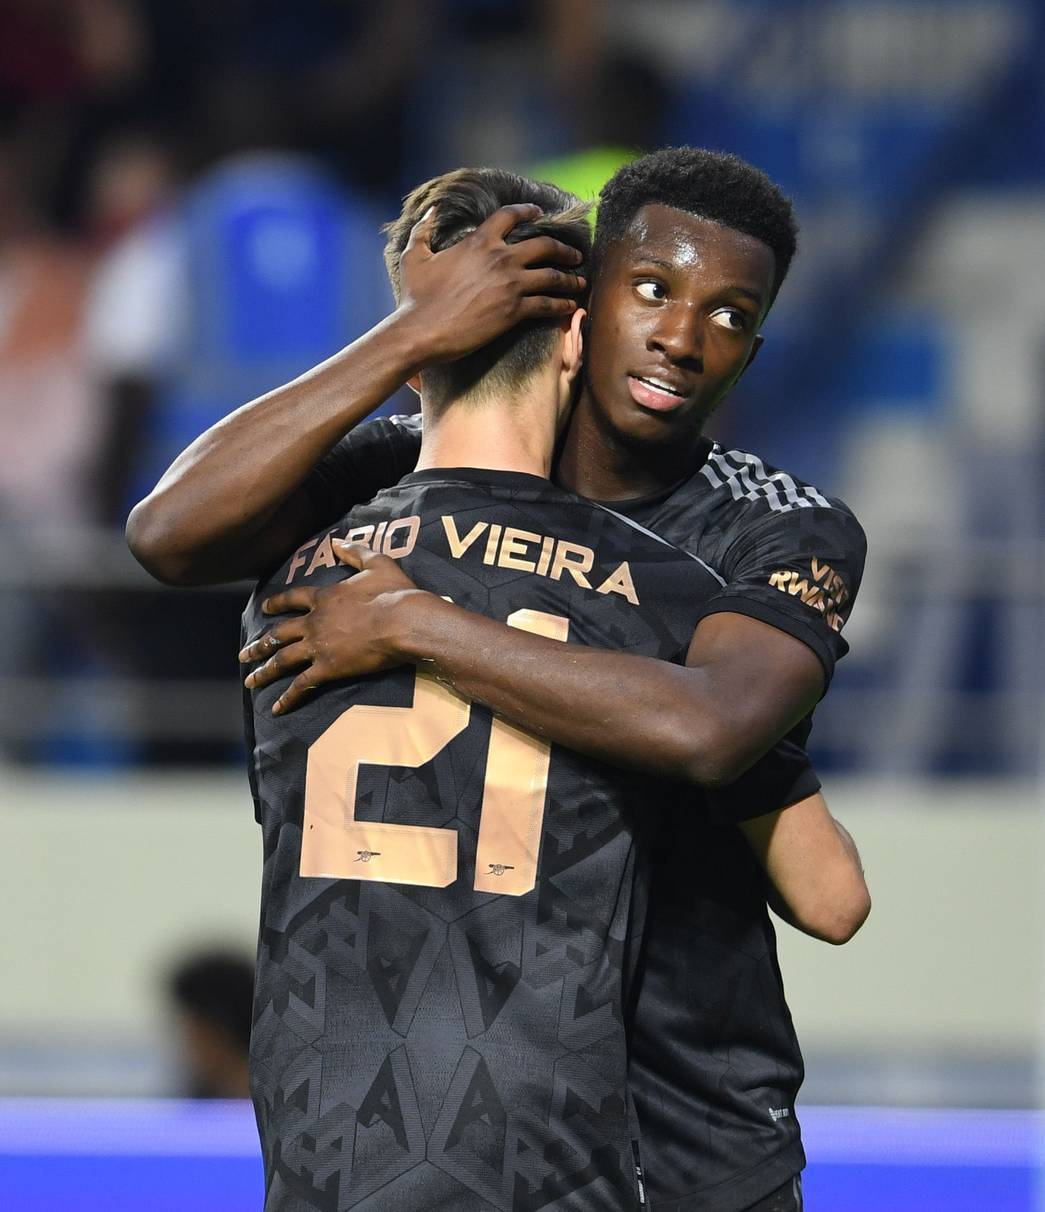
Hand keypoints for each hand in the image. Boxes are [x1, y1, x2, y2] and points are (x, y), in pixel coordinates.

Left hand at [238, 542, 426, 714]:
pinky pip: (302, 685)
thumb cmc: (395, 593)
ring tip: (250, 681)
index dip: (276, 603)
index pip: (292, 599)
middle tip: (243, 654)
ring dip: (264, 671)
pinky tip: (275, 709)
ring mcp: (318, 646)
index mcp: (324, 597)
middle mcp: (314, 621)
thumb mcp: (377, 563)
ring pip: (282, 660)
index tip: (264, 608)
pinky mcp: (328, 668)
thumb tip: (337, 540)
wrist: (404, 621)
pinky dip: (287, 698)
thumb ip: (355, 551)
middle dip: (259, 645)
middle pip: (278, 634)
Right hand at [397, 204, 585, 363]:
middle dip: (563, 248)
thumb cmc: (415, 297)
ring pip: (552, 275)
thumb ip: (423, 230)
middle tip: (575, 254)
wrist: (422, 330)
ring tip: (581, 281)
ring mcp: (511, 284)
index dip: (528, 211)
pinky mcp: (515, 310)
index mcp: (479, 241)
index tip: (540, 213)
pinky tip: (571, 306)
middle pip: (544, 245)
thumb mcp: (414, 256)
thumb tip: (430, 211)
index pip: (511, 216)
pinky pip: (548, 304)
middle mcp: (500, 258)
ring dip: (570, 278)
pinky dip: (563, 304)